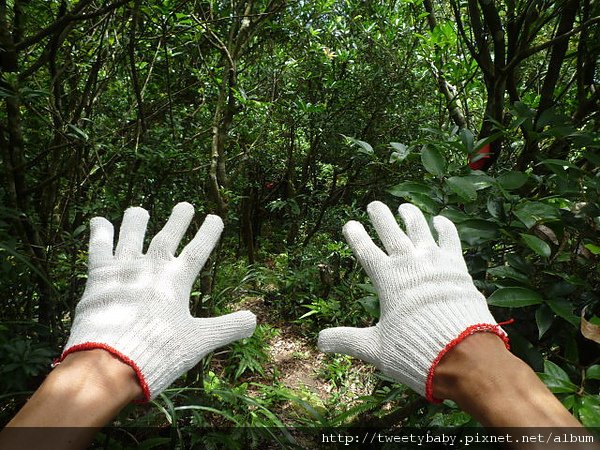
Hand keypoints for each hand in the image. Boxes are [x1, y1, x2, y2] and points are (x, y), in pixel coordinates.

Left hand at [57, 202, 255, 400]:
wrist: (111, 363)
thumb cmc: (159, 352)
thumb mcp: (199, 341)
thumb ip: (227, 327)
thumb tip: (254, 319)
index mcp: (177, 280)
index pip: (198, 249)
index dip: (209, 232)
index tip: (215, 218)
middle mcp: (151, 267)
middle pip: (167, 236)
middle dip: (178, 219)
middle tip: (185, 205)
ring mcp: (124, 269)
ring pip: (131, 235)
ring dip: (136, 221)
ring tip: (139, 210)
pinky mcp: (99, 278)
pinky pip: (99, 248)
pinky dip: (100, 233)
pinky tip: (100, 221)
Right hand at [318, 201, 507, 400]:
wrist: (462, 353)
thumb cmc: (414, 349)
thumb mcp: (375, 347)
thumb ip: (347, 339)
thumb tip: (319, 342)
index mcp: (387, 279)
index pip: (366, 250)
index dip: (356, 235)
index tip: (350, 224)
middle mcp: (409, 263)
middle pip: (391, 231)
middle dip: (380, 216)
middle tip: (374, 205)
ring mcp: (435, 262)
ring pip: (420, 228)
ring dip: (411, 216)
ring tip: (404, 208)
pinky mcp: (457, 267)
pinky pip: (450, 239)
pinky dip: (444, 228)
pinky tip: (440, 221)